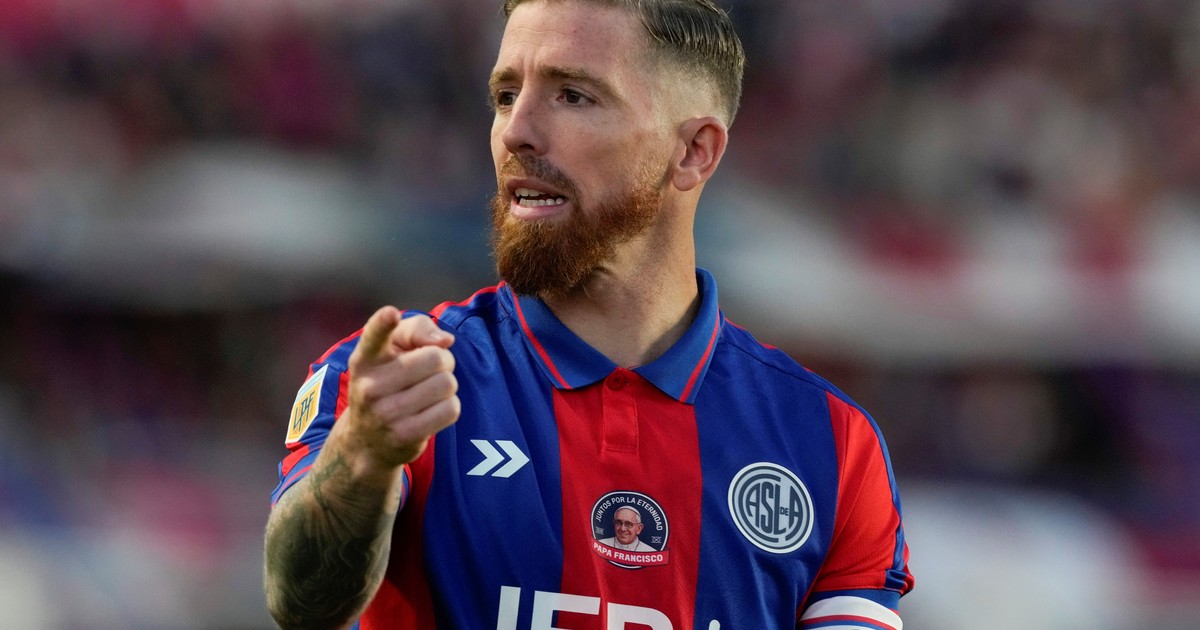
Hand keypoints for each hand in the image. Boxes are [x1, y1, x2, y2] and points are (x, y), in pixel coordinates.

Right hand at [339, 307, 460, 472]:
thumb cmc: (389, 380)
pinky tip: (432, 409)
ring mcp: (386, 413)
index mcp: (365, 359)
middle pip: (436, 358)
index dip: (383, 323)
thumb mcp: (394, 348)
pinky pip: (450, 410)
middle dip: (443, 361)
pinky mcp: (404, 436)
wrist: (366, 439)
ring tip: (430, 391)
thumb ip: (417, 329)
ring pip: (447, 384)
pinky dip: (449, 406)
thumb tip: (445, 341)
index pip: (374, 335)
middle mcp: (370, 385)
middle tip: (431, 371)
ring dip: (447, 385)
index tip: (391, 313)